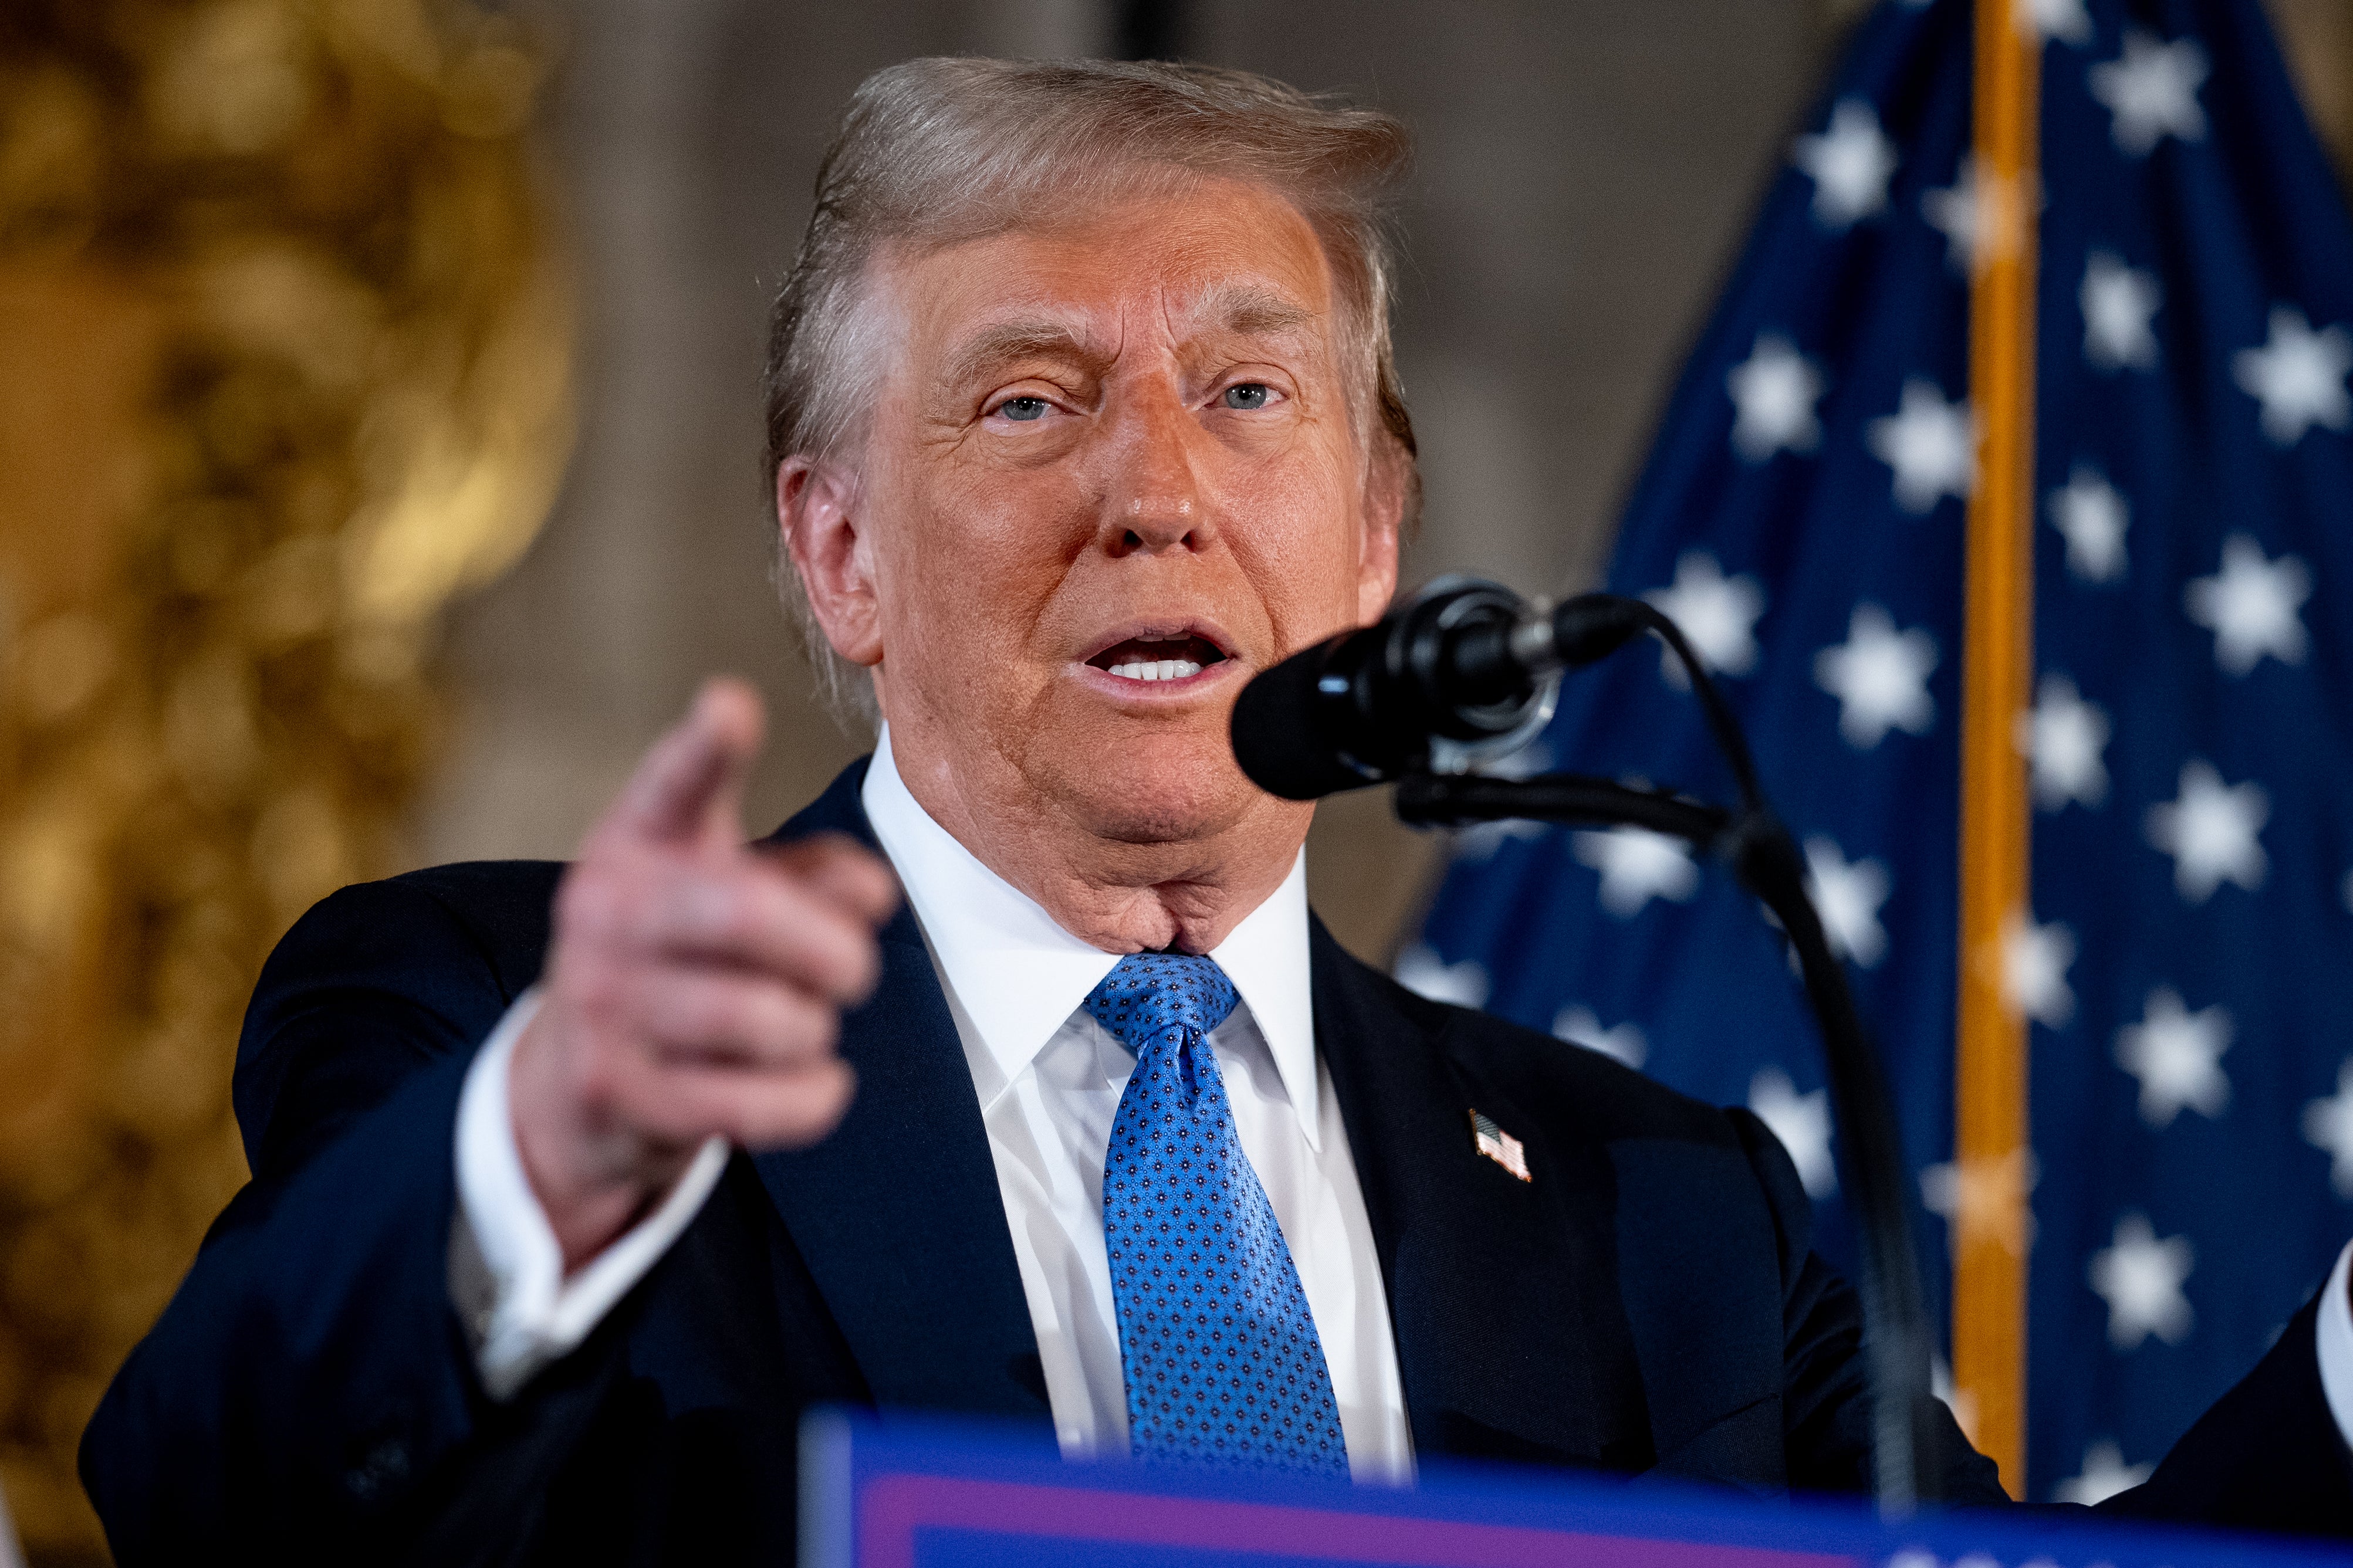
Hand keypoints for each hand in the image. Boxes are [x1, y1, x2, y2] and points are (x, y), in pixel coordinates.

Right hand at [507, 678, 897, 1271]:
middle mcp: (604, 911)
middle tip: (856, 968)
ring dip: (813, 1028)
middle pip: (747, 912)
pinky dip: (811, 1096)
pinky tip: (818, 1083)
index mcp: (638, 842)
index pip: (673, 785)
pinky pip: (754, 1102)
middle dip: (832, 949)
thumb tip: (871, 892)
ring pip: (762, 1018)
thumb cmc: (683, 961)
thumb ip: (812, 874)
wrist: (578, 1084)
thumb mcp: (735, 893)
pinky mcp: (617, 1092)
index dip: (705, 747)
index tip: (732, 704)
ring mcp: (600, 1003)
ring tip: (803, 1026)